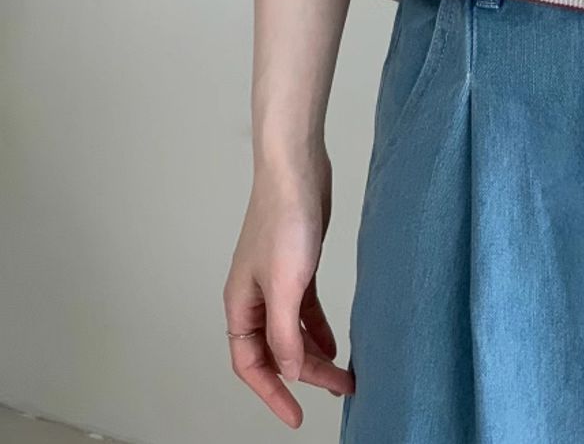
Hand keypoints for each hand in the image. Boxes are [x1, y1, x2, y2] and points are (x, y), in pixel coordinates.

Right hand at [222, 152, 353, 428]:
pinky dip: (317, 329)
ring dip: (315, 355)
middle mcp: (254, 297)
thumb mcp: (286, 285)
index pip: (251, 364)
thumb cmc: (284, 219)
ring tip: (342, 374)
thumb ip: (285, 333)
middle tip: (338, 389)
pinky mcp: (297, 266)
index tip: (295, 416)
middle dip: (305, 375)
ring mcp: (276, 282)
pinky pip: (304, 311)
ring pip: (292, 332)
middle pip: (276, 351)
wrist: (296, 169)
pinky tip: (334, 344)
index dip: (272, 393)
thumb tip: (290, 372)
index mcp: (241, 304)